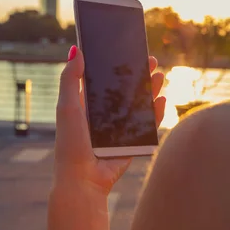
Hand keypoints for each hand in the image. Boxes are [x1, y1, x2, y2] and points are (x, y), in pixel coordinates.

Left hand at [54, 45, 165, 193]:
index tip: (127, 50)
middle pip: (125, 91)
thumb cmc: (71, 144)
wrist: (83, 179)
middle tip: (151, 60)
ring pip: (139, 106)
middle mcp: (104, 117)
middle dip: (138, 75)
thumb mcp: (67, 107)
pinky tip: (162, 99)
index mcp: (87, 106)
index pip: (104, 80)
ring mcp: (119, 130)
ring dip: (150, 90)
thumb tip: (76, 49)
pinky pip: (147, 125)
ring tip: (160, 76)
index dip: (115, 66)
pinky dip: (156, 113)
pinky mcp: (131, 143)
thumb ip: (70, 79)